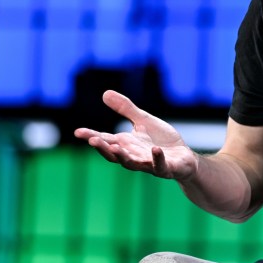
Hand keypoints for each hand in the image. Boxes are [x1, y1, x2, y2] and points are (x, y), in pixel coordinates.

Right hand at [73, 90, 198, 180]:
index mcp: (127, 145)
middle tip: (92, 140)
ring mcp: (149, 164)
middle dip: (104, 148)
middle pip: (115, 154)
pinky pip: (160, 166)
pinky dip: (157, 159)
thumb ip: (125, 109)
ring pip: (133, 163)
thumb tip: (105, 93)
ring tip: (115, 147)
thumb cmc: (161, 141)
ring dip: (124, 156)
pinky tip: (155, 150)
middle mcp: (134, 156)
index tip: (78, 132)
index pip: (106, 140)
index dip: (92, 136)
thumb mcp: (143, 121)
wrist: (184, 158)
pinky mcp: (166, 168)